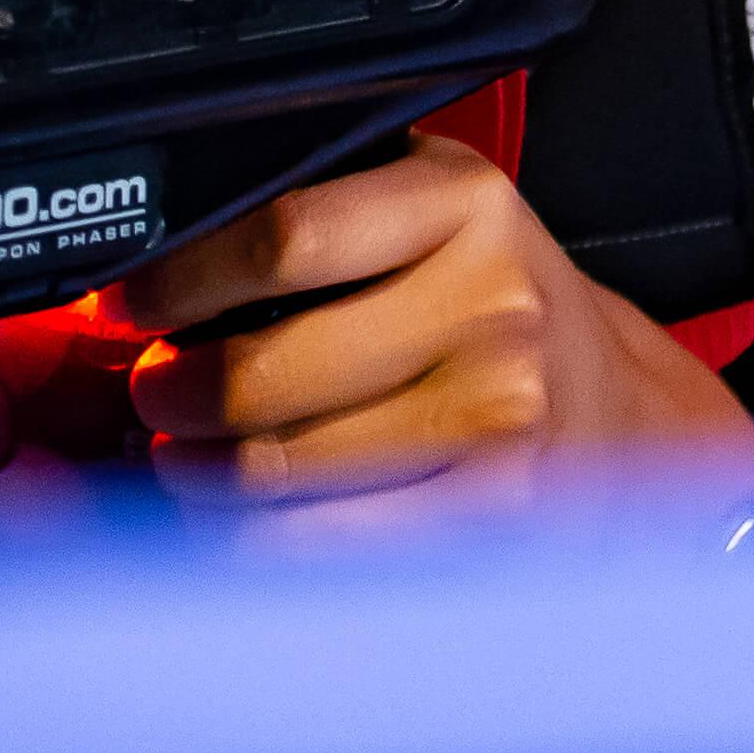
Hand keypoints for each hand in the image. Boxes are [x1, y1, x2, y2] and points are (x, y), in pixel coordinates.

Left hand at [112, 135, 753, 535]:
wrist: (619, 407)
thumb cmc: (497, 305)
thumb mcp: (432, 211)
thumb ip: (325, 206)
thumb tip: (162, 253)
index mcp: (466, 205)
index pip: (284, 237)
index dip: (179, 280)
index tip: (135, 302)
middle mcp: (490, 308)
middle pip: (261, 374)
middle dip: (169, 391)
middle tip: (154, 388)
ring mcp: (495, 422)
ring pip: (273, 473)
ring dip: (194, 474)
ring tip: (185, 455)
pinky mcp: (486, 519)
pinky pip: (314, 548)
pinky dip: (244, 540)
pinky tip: (236, 516)